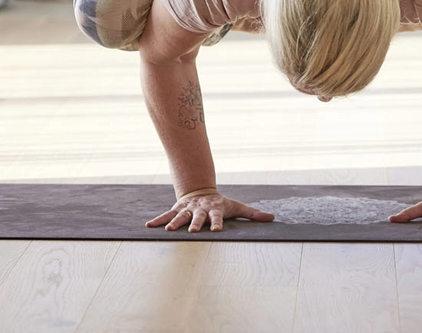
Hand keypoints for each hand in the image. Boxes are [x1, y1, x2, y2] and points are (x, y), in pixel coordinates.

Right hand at [146, 187, 274, 232]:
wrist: (201, 190)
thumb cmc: (221, 203)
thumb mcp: (237, 207)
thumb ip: (253, 214)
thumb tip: (273, 218)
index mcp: (214, 210)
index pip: (217, 217)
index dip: (217, 223)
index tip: (217, 230)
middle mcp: (200, 209)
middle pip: (198, 217)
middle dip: (195, 224)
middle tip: (194, 231)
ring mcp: (187, 209)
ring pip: (181, 217)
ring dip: (175, 223)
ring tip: (169, 230)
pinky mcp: (177, 210)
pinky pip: (166, 215)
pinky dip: (158, 220)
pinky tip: (149, 226)